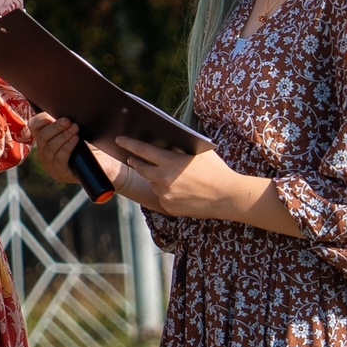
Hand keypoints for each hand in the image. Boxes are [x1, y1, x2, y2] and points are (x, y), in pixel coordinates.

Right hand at [28, 114, 122, 191]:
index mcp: (44, 138)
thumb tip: (64, 106)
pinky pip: (60, 158)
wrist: (103, 162)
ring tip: (75, 128)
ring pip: (50, 148)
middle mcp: (43, 151)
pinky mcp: (60, 173)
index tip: (53, 114)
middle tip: (68, 121)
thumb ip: (66, 121)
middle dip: (55, 127)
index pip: (34, 126)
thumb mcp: (76, 129)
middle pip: (42, 137)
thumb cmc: (89, 144)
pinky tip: (75, 140)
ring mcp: (50, 164)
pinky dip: (67, 147)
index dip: (41, 119)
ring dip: (63, 136)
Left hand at [114, 136, 245, 218]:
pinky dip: (166, 191)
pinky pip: (161, 196)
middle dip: (135, 161)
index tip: (119, 139)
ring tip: (172, 175)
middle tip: (131, 158)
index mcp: (170, 162)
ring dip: (155, 178)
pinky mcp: (168, 207)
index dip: (128, 143)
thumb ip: (177, 146)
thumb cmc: (215, 170)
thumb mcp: (197, 151)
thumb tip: (159, 139)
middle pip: (141, 168)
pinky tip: (181, 189)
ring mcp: (165, 195)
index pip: (142, 150)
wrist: (227, 196)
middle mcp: (163, 180)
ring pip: (152, 183)